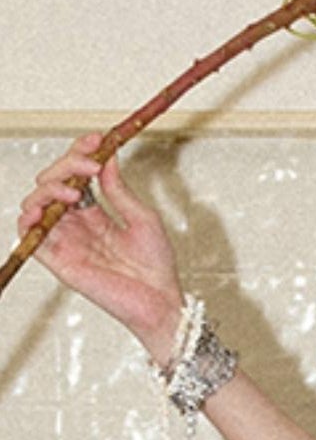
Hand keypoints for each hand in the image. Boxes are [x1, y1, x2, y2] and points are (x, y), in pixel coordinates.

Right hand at [17, 134, 182, 359]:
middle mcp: (76, 225)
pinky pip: (30, 236)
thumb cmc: (156, 266)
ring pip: (36, 203)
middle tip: (90, 164)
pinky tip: (46, 209)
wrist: (160, 299)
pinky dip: (30, 218)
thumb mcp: (141, 217)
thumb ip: (118, 190)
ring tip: (74, 190)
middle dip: (66, 166)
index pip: (75, 175)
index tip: (97, 139)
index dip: (81, 154)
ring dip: (49, 188)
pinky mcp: (59, 261)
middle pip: (52, 184)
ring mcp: (66, 241)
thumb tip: (106, 157)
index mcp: (95, 213)